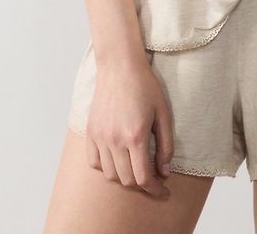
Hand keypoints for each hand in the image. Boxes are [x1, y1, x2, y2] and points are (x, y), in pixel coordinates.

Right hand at [85, 55, 173, 198]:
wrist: (120, 66)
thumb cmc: (145, 86)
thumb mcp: (164, 114)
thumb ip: (166, 145)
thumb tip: (164, 171)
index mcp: (136, 136)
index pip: (144, 178)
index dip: (155, 190)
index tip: (163, 191)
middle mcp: (115, 140)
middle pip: (127, 180)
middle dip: (142, 184)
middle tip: (153, 179)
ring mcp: (100, 136)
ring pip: (110, 174)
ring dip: (124, 177)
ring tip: (135, 168)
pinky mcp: (91, 131)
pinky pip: (94, 161)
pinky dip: (105, 167)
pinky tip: (117, 160)